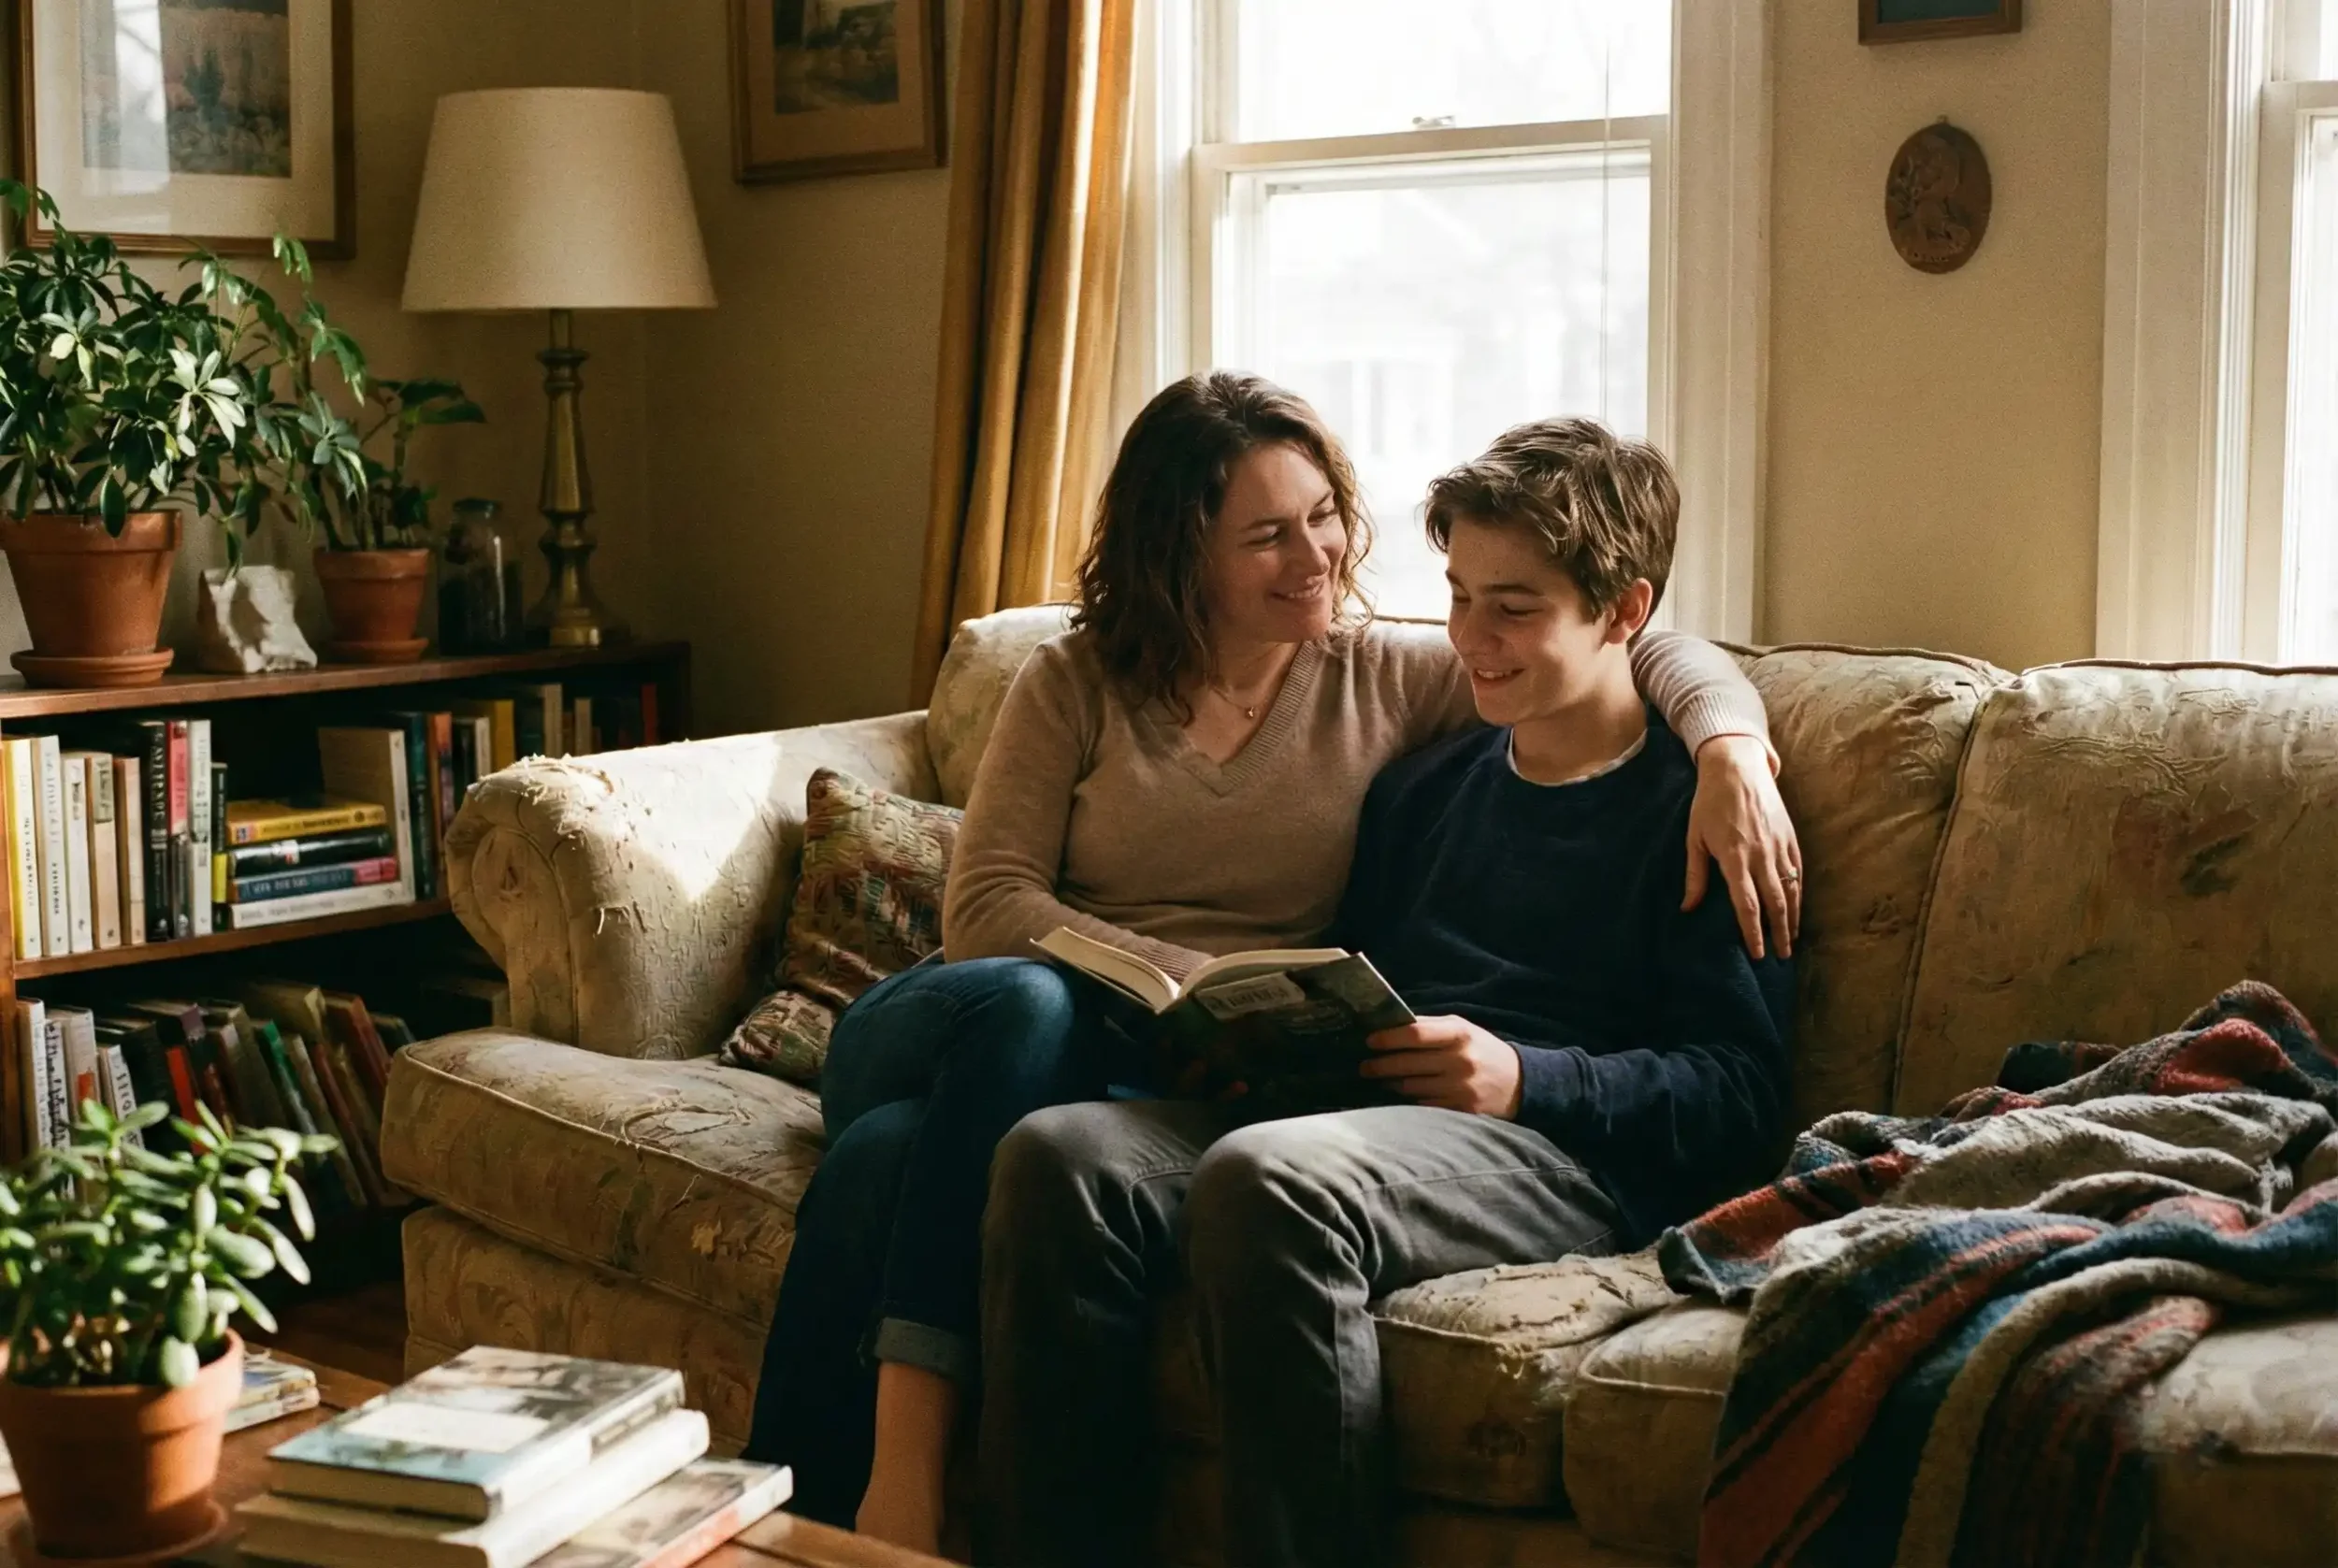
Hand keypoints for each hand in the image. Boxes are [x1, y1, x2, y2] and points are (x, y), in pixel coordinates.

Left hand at [1361, 1016, 1522, 1116]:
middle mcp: (1459, 1061)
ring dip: (1391, 1083)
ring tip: (1380, 1079)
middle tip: (1364, 1066)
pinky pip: (1423, 1105)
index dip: (1387, 1038)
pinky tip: (1401, 1095)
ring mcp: (1460, 1088)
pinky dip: (1408, 1100)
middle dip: (1379, 1065)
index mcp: (1459, 1034)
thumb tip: (1388, 1026)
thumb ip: (1429, 1026)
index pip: (1414, 1033)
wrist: (1519, 1083)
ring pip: (1410, 1087)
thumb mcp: (1462, 1029)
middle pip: (1407, 1063)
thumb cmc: (1481, 1050)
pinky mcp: (1462, 1111)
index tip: (1369, 1041)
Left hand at [1684, 733, 1800, 959]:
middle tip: (1781, 957)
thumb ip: (1695, 876)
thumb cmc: (1709, 803)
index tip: (1756, 954)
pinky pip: (1799, 871)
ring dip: (1793, 918)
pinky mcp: (1791, 837)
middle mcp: (1761, 855)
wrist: (1737, 767)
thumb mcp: (1694, 838)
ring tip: (1791, 941)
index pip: (1747, 905)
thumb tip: (1688, 909)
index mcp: (1734, 858)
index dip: (1753, 932)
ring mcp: (1779, 846)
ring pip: (1792, 890)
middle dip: (1778, 934)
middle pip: (1775, 903)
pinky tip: (1797, 909)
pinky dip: (1800, 893)